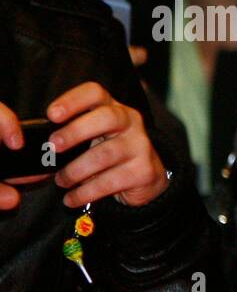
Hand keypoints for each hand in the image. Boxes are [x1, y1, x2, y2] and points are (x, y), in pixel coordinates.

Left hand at [2, 87, 167, 209]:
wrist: (145, 179)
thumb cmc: (109, 155)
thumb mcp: (93, 138)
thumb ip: (72, 135)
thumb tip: (36, 147)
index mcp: (113, 109)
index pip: (96, 93)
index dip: (73, 101)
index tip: (52, 115)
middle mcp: (130, 123)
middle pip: (106, 118)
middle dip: (75, 132)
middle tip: (53, 147)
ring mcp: (140, 146)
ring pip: (104, 155)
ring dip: (75, 171)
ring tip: (61, 181)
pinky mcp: (143, 171)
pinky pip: (109, 182)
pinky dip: (85, 192)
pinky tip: (72, 198)